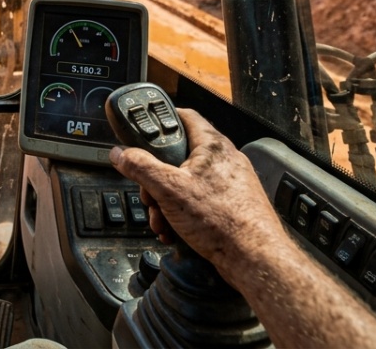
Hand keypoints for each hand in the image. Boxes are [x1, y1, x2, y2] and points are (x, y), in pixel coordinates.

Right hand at [109, 108, 286, 278]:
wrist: (254, 259)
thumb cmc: (223, 221)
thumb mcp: (169, 189)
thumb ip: (141, 167)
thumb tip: (121, 154)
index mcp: (212, 146)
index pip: (184, 116)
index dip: (161, 120)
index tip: (143, 131)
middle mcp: (224, 160)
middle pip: (178, 157)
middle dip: (156, 179)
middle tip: (150, 193)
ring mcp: (229, 184)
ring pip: (186, 184)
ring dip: (166, 203)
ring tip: (163, 220)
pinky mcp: (231, 205)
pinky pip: (198, 202)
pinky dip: (182, 215)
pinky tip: (176, 231)